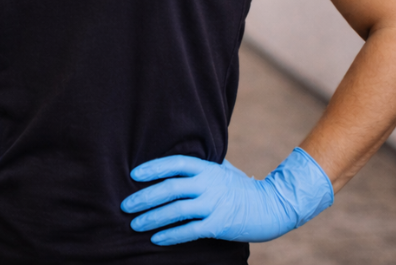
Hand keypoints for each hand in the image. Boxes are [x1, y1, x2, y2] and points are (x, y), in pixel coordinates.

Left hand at [120, 147, 332, 244]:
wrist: (270, 206)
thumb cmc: (240, 185)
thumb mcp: (221, 168)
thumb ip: (200, 164)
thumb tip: (175, 156)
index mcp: (206, 168)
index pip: (174, 164)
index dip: (153, 167)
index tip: (133, 174)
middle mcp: (207, 184)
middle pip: (170, 188)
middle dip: (145, 196)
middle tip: (125, 205)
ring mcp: (213, 205)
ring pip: (176, 210)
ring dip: (152, 217)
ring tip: (135, 224)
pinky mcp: (218, 225)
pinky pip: (189, 231)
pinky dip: (171, 235)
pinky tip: (156, 239)